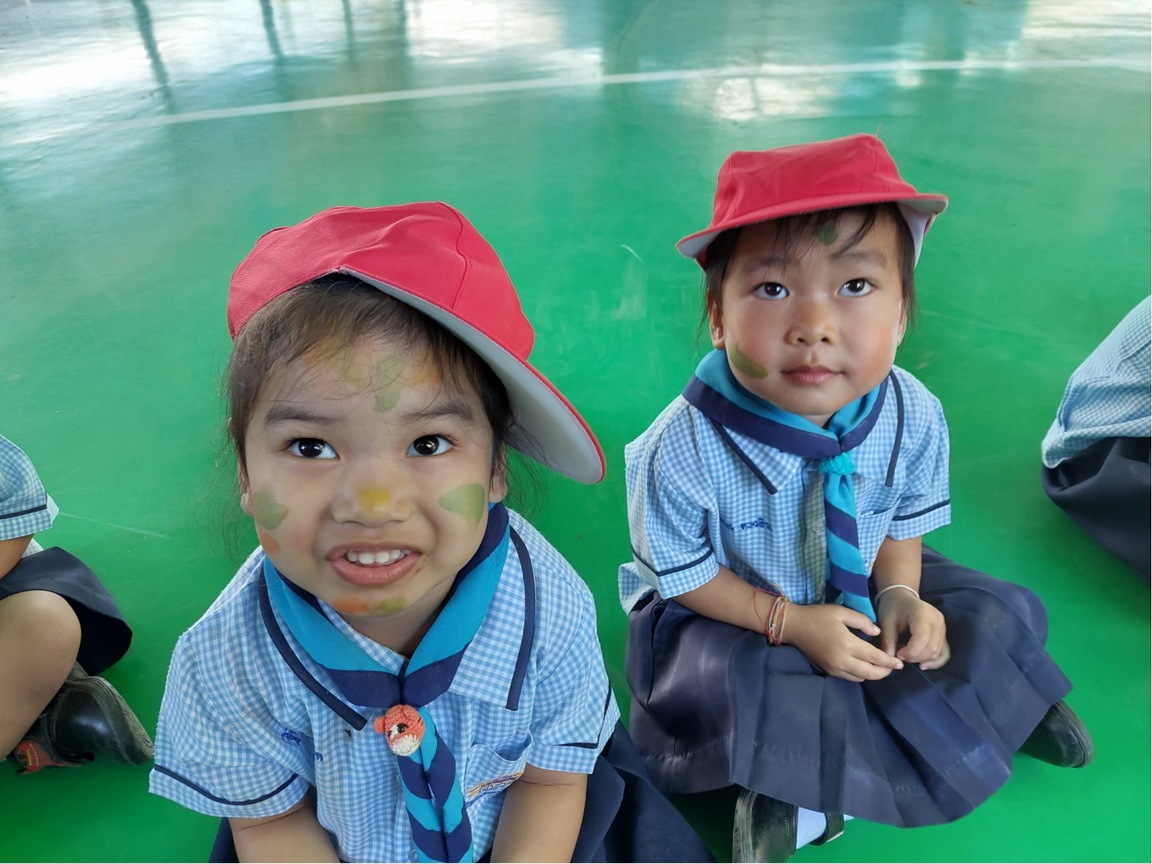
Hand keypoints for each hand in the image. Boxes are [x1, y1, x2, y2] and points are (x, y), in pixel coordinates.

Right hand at [783, 603, 903, 682]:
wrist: (794, 626)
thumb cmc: (818, 616)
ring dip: (872, 675)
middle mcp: (842, 660)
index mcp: (848, 644)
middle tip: (893, 667)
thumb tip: (877, 633)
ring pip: (860, 678)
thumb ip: (862, 621)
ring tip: (880, 668)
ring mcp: (834, 668)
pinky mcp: (828, 671)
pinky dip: (860, 675)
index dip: (889, 661)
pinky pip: (849, 678)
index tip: (900, 663)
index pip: (875, 657)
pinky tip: (863, 667)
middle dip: (884, 672)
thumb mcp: (841, 612)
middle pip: (870, 673)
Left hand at [876, 589, 949, 669]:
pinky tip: (922, 665)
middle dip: (915, 657)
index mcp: (922, 613)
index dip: (910, 652)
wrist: (902, 597)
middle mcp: (937, 620)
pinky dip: (934, 662)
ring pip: (938, 652)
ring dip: (922, 659)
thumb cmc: (893, 607)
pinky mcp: (944, 634)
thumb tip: (890, 659)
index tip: (897, 654)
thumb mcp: (886, 622)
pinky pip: (944, 653)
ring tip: (907, 655)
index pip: (922, 638)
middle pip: (931, 648)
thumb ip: (888, 641)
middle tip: (900, 655)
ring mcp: (943, 627)